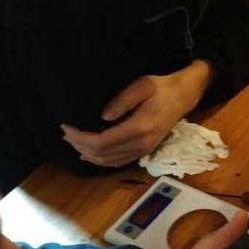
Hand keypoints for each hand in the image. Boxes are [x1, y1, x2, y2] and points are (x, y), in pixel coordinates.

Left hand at [61, 61, 211, 166]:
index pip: (101, 142)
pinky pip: (118, 162)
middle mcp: (141, 144)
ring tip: (73, 141)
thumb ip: (122, 100)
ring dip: (88, 154)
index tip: (66, 126)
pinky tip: (89, 154)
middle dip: (80, 145)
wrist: (183, 97)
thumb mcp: (142, 85)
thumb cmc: (161, 87)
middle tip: (65, 133)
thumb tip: (103, 117)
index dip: (80, 137)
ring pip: (108, 161)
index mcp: (139, 128)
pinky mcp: (144, 151)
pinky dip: (100, 160)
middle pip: (102, 154)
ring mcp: (144, 150)